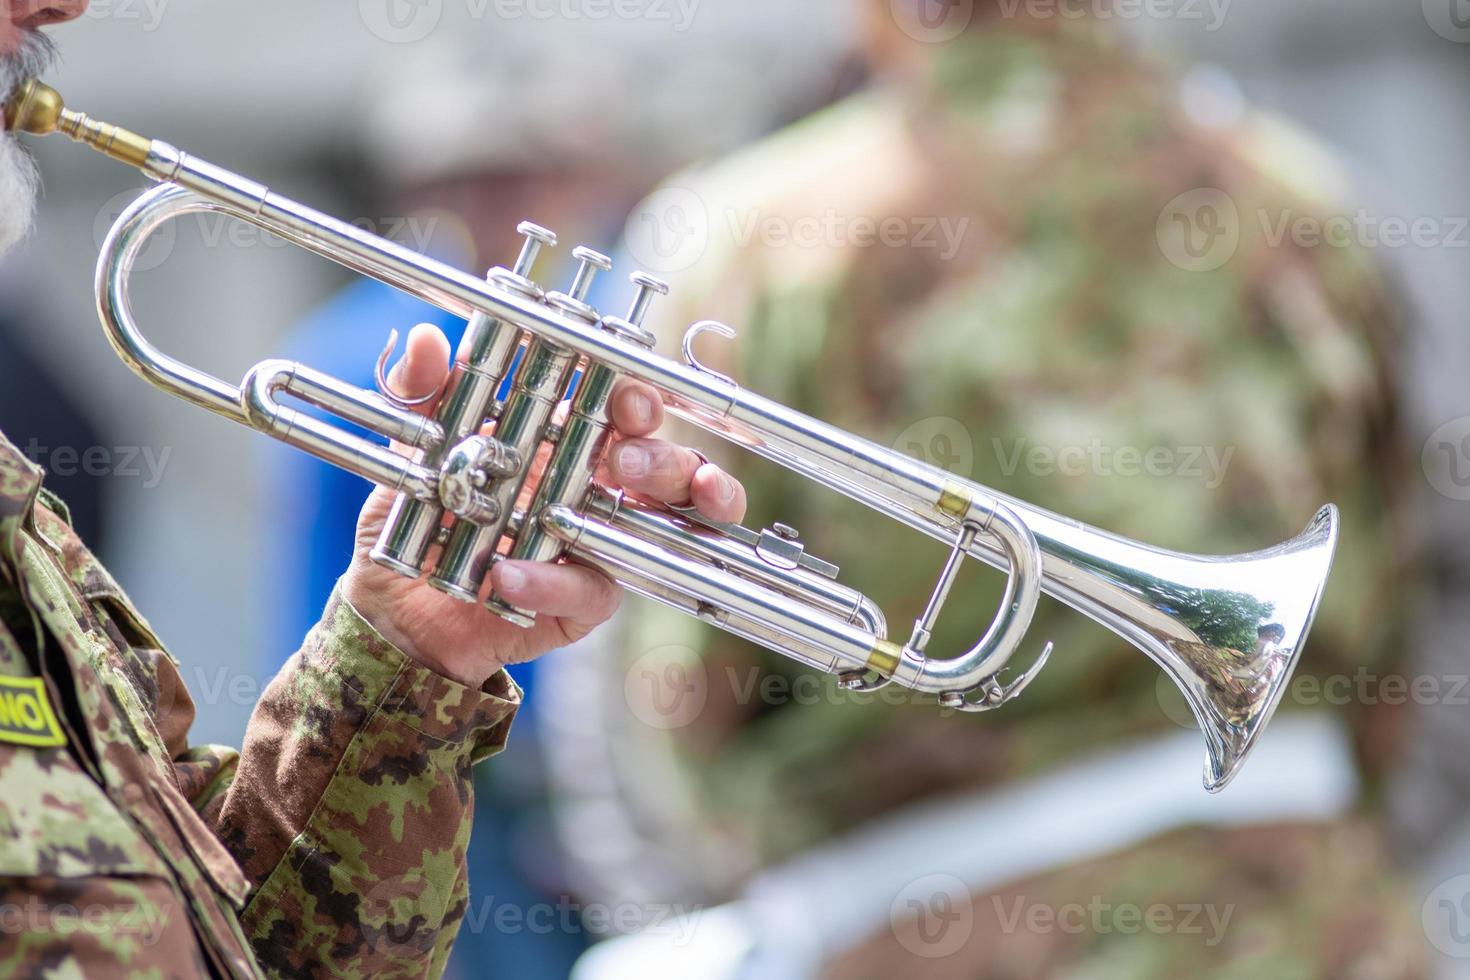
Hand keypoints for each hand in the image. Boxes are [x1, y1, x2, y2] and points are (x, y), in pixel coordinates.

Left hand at [341, 323, 746, 689]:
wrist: (393, 605)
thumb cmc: (421, 515)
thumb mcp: (417, 448)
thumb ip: (426, 393)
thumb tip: (427, 339)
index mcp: (572, 442)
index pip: (629, 412)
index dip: (641, 402)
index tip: (629, 403)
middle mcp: (598, 489)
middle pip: (671, 466)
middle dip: (663, 459)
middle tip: (624, 460)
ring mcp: (597, 546)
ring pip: (667, 526)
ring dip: (659, 514)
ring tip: (617, 503)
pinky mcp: (580, 603)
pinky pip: (589, 591)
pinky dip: (551, 582)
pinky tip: (507, 574)